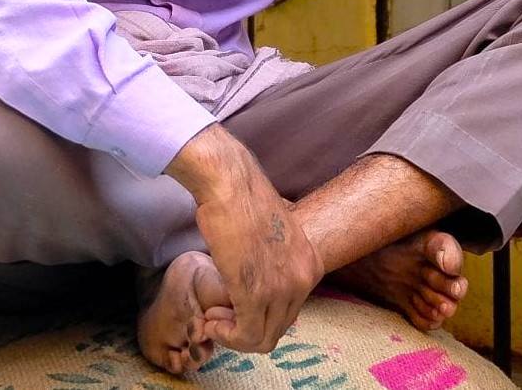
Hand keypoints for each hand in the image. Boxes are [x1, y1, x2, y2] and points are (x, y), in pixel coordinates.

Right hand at [164, 125, 322, 352]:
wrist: (228, 184)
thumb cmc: (240, 200)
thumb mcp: (272, 235)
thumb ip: (274, 261)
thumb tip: (260, 278)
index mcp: (311, 263)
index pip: (289, 311)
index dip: (258, 315)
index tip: (233, 305)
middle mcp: (304, 279)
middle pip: (277, 328)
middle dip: (244, 328)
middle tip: (218, 315)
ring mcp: (283, 288)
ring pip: (263, 338)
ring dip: (233, 335)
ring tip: (213, 318)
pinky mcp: (257, 294)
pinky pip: (247, 336)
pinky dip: (226, 337)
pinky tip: (211, 321)